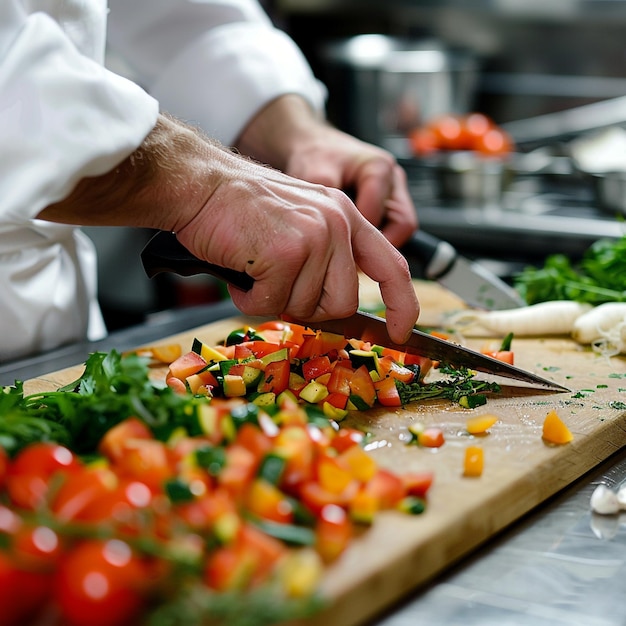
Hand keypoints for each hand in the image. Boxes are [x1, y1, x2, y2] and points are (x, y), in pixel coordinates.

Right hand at [39, 114, 419, 342]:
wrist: (201, 184)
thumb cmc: (242, 207)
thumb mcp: (301, 221)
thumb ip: (327, 259)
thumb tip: (334, 308)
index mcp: (347, 217)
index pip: (392, 266)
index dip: (401, 305)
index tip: (400, 332)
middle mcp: (338, 224)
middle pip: (343, 303)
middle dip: (308, 305)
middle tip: (277, 282)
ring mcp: (315, 237)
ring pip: (306, 306)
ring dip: (273, 298)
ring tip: (254, 266)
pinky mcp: (287, 252)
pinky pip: (272, 304)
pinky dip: (249, 298)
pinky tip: (241, 270)